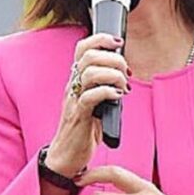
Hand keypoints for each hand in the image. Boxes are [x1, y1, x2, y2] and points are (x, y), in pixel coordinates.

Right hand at [45, 34, 129, 176]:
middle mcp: (73, 86)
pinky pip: (90, 96)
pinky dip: (107, 92)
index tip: (118, 43)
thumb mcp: (96, 101)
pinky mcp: (78, 116)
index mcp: (77, 79)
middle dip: (114, 59)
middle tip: (126, 73)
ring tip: (123, 87)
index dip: (101, 39)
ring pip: (90, 73)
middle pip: (89, 56)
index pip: (83, 48)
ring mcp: (73, 100)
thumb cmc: (84, 129)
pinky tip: (117, 97)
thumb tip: (124, 70)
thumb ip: (104, 84)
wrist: (67, 155)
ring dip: (114, 76)